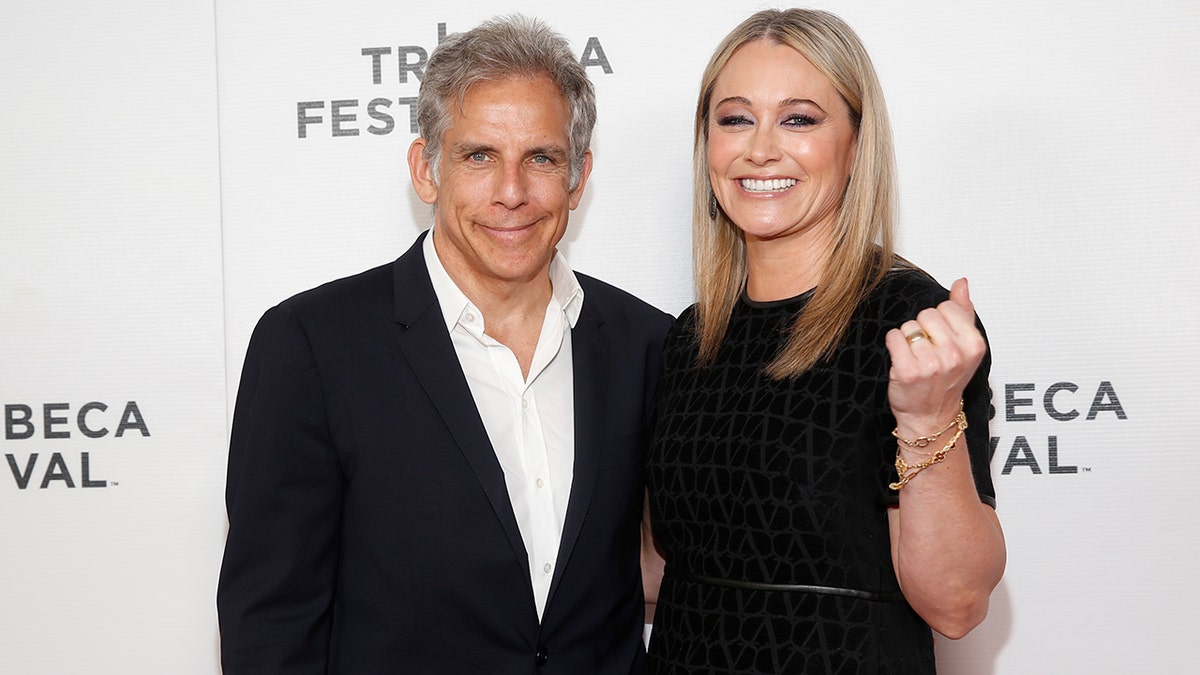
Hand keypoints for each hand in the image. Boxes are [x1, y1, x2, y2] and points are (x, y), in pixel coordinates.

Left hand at [885, 278, 985, 431]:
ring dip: (907, 340)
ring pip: (908, 326)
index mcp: (973, 345)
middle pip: (925, 314)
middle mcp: (954, 355)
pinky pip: (893, 337)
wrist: (931, 417)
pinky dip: (893, 345)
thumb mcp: (965, 347)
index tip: (941, 340)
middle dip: (922, 329)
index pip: (946, 307)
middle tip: (927, 351)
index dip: (939, 321)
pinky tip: (902, 360)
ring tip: (915, 358)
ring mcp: (931, 365)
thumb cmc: (947, 381)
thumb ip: (963, 311)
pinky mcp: (907, 372)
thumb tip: (961, 283)